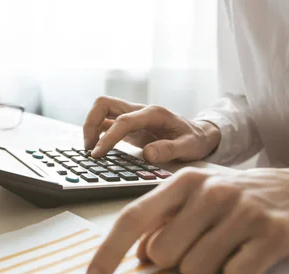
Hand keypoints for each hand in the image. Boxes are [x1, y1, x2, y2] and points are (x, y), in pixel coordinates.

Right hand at [83, 96, 220, 161]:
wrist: (199, 134)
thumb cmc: (194, 140)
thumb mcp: (188, 147)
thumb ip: (169, 150)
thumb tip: (148, 154)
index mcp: (153, 114)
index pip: (123, 121)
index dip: (107, 137)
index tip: (98, 154)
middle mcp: (139, 110)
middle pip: (104, 104)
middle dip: (91, 124)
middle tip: (90, 148)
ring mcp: (132, 116)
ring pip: (102, 111)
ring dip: (91, 127)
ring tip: (91, 150)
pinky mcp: (129, 125)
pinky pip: (106, 123)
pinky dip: (97, 134)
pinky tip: (98, 149)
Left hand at [86, 165, 288, 273]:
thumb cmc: (246, 199)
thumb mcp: (201, 199)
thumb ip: (166, 223)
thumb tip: (143, 260)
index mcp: (183, 182)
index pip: (133, 219)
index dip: (107, 252)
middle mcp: (209, 191)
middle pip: (163, 257)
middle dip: (179, 265)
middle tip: (208, 247)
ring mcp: (241, 210)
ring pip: (196, 272)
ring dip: (212, 272)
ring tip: (234, 248)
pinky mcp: (272, 233)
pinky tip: (255, 255)